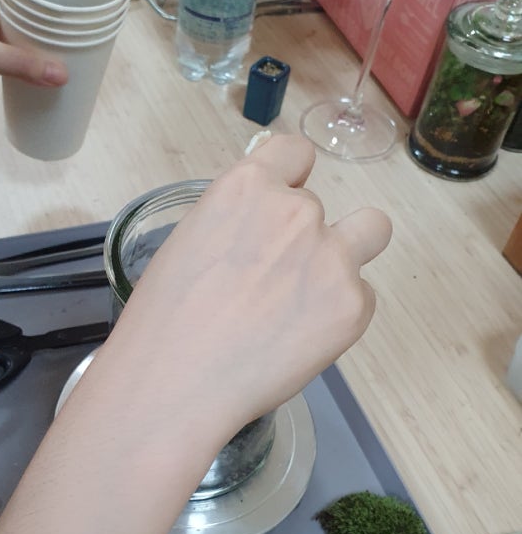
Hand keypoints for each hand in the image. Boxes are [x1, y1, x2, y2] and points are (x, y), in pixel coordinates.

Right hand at [103, 134, 391, 441]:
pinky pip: (362, 295)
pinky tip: (301, 338)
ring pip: (370, 232)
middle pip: (321, 205)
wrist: (176, 381)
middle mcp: (296, 211)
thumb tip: (259, 232)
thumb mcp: (189, 243)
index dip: (288, 178)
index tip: (282, 202)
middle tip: (275, 281)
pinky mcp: (352, 305)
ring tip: (313, 296)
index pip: (294, 151)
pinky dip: (340, 312)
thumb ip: (236, 222)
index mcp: (246, 188)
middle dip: (302, 236)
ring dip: (347, 254)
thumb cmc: (163, 320)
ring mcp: (331, 257)